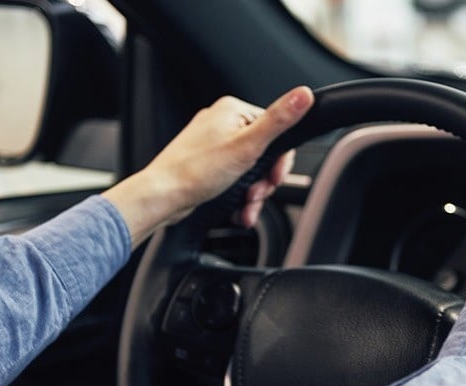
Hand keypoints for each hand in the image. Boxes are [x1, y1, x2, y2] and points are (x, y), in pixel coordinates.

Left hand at [104, 86, 314, 246]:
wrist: (162, 197)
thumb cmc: (195, 172)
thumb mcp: (247, 146)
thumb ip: (278, 121)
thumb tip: (303, 96)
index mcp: (233, 110)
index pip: (276, 130)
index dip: (279, 161)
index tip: (273, 178)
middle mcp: (222, 123)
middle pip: (264, 153)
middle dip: (264, 182)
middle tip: (256, 194)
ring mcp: (214, 144)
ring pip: (250, 170)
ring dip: (253, 194)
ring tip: (245, 206)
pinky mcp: (208, 164)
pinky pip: (235, 179)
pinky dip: (239, 196)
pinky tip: (236, 209)